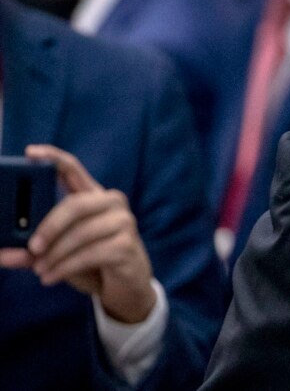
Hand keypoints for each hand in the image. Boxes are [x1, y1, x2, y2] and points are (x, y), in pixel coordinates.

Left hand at [0, 145, 155, 323]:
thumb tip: (3, 254)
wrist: (126, 286)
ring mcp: (123, 222)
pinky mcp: (127, 245)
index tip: (30, 152)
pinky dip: (66, 267)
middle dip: (50, 227)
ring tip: (41, 271)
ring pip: (81, 233)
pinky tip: (52, 277)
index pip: (73, 169)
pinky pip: (90, 254)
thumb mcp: (58, 255)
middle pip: (76, 204)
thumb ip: (33, 253)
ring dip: (56, 255)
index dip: (53, 157)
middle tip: (32, 248)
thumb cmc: (92, 262)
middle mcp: (111, 203)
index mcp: (92, 196)